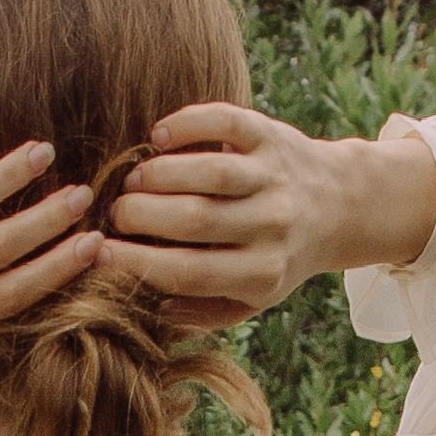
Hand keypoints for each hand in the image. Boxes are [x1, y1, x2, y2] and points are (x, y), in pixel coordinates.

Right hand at [104, 107, 435, 318]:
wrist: (337, 205)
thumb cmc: (275, 256)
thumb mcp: (251, 299)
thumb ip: (203, 312)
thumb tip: (152, 304)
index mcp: (262, 273)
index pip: (189, 272)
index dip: (136, 262)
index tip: (98, 254)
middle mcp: (272, 225)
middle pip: (195, 220)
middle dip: (141, 215)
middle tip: (116, 213)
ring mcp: (274, 177)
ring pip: (210, 172)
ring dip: (159, 174)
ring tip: (133, 180)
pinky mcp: (271, 136)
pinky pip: (225, 123)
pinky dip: (188, 124)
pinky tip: (158, 136)